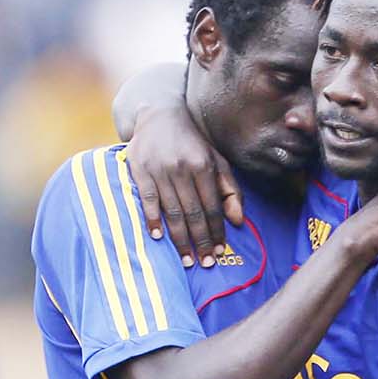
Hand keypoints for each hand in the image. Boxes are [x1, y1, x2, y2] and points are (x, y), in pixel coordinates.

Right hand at [126, 104, 241, 266]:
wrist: (159, 115)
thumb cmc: (193, 144)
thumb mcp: (217, 161)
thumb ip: (230, 190)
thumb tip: (238, 222)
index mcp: (203, 166)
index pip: (212, 206)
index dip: (216, 231)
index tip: (219, 251)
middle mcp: (182, 168)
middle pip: (193, 212)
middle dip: (200, 241)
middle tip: (205, 263)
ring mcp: (160, 169)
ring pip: (172, 210)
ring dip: (179, 238)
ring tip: (186, 260)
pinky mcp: (139, 170)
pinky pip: (147, 199)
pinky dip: (152, 219)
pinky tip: (158, 237)